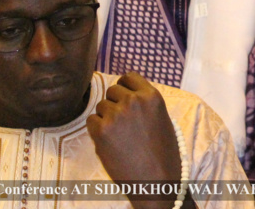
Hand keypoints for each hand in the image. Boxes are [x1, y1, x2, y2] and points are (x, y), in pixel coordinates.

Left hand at [87, 72, 182, 208]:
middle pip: (112, 90)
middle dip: (114, 102)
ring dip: (105, 117)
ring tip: (118, 134)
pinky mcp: (101, 131)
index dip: (124, 86)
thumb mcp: (162, 118)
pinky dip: (96, 130)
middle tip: (121, 120)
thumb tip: (126, 95)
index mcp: (152, 96)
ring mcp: (116, 115)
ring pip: (100, 106)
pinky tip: (109, 141)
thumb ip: (145, 104)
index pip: (129, 77)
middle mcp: (133, 101)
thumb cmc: (163, 152)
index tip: (123, 96)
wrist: (156, 179)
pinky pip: (91, 121)